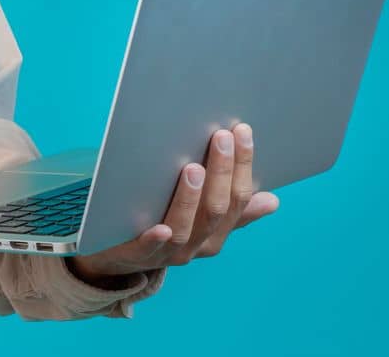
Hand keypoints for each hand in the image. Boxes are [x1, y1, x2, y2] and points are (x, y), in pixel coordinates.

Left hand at [67, 122, 278, 285]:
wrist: (116, 257)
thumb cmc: (161, 223)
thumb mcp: (199, 217)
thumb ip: (230, 208)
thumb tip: (272, 200)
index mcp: (214, 233)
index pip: (237, 199)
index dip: (242, 166)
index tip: (242, 132)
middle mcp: (195, 245)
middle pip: (215, 210)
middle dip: (221, 172)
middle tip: (220, 136)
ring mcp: (166, 253)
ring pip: (185, 229)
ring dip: (190, 199)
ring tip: (193, 168)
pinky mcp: (134, 255)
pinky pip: (146, 249)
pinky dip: (155, 239)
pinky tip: (161, 228)